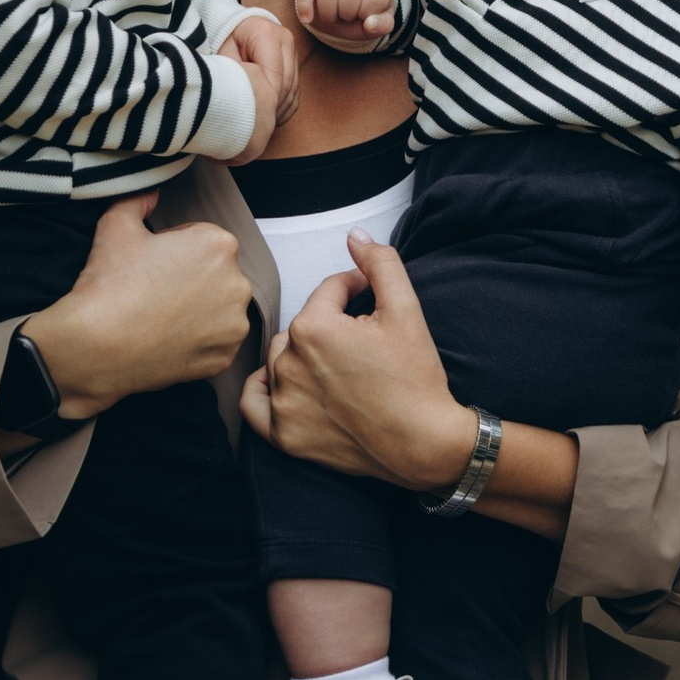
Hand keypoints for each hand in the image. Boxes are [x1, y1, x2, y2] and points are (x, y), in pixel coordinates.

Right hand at [24, 193, 251, 421]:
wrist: (96, 346)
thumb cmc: (109, 285)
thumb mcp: (116, 226)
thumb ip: (138, 200)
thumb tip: (150, 195)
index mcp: (218, 244)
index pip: (202, 241)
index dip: (174, 251)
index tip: (153, 266)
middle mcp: (237, 283)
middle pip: (217, 276)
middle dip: (193, 281)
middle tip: (156, 294)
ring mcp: (234, 324)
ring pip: (220, 311)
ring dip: (200, 312)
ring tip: (162, 319)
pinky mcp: (225, 357)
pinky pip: (217, 345)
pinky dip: (198, 344)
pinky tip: (169, 341)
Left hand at [220, 9, 300, 139]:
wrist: (234, 27)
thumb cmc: (224, 40)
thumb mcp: (224, 54)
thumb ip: (236, 73)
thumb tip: (248, 98)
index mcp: (267, 33)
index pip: (275, 73)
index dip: (267, 97)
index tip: (255, 115)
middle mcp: (285, 39)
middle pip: (287, 82)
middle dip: (274, 106)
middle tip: (260, 125)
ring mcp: (292, 50)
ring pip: (293, 88)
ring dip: (281, 109)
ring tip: (264, 124)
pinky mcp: (294, 61)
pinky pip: (296, 90)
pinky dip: (286, 106)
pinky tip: (273, 117)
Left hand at [240, 233, 580, 537]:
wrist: (426, 443)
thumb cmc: (416, 381)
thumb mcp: (407, 310)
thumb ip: (380, 264)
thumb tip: (355, 236)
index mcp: (313, 328)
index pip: (328, 292)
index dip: (355, 290)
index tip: (373, 301)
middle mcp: (288, 364)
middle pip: (301, 326)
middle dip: (329, 325)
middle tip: (361, 341)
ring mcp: (283, 402)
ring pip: (279, 360)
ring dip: (301, 356)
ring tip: (336, 365)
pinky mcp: (283, 435)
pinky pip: (254, 402)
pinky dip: (266, 390)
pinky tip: (288, 385)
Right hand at [293, 0, 394, 48]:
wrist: (346, 3)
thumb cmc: (364, 15)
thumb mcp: (379, 23)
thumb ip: (382, 26)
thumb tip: (370, 24)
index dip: (366, 13)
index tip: (364, 15)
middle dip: (346, 13)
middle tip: (346, 16)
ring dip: (328, 13)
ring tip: (333, 15)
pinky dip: (305, 6)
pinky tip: (307, 19)